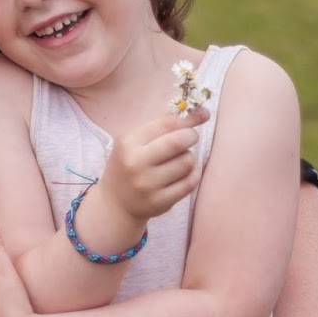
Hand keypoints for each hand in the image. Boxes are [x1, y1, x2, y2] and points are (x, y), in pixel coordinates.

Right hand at [100, 109, 209, 223]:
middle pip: (178, 142)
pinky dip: (193, 174)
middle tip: (190, 138)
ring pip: (187, 162)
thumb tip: (203, 113)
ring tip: (179, 160)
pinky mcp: (160, 201)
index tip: (202, 115)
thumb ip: (163, 125)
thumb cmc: (128, 165)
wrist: (115, 203)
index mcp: (128, 143)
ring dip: (189, 158)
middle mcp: (136, 163)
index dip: (188, 118)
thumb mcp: (134, 142)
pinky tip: (185, 173)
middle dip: (191, 136)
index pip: (166, 124)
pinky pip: (190, 182)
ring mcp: (148, 185)